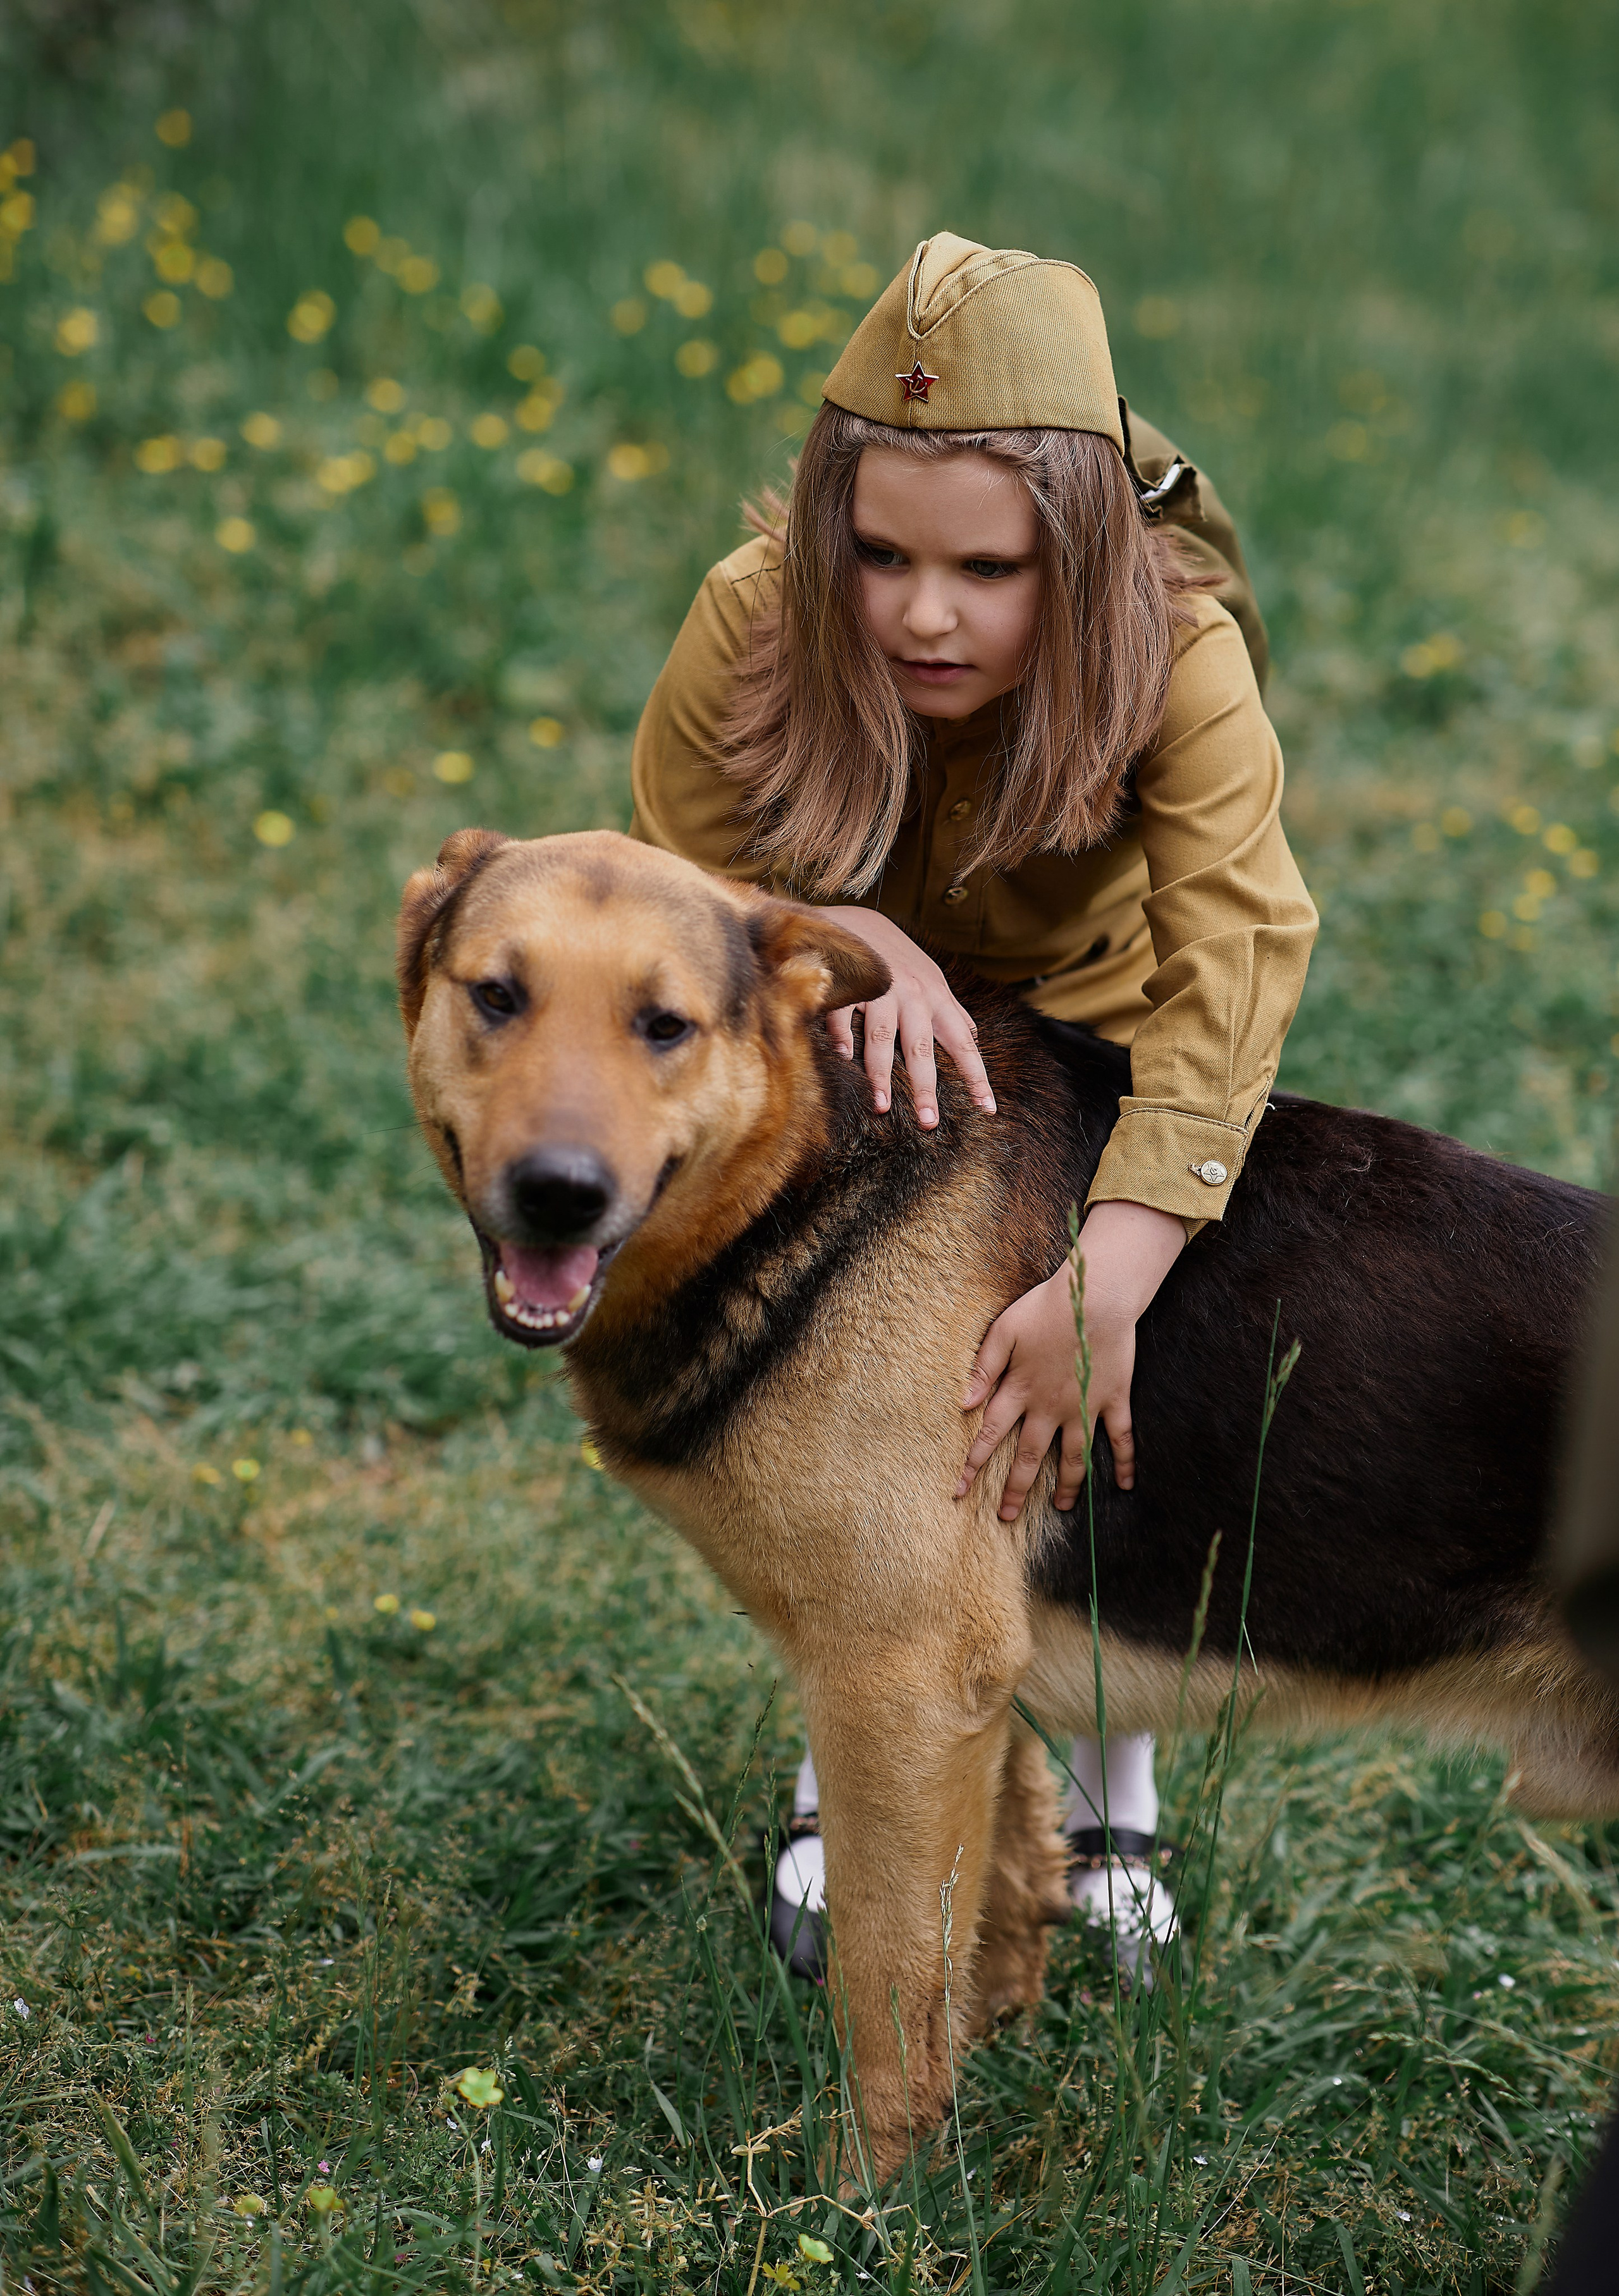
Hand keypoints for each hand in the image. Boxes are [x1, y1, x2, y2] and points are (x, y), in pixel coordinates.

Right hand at [820, 907, 995, 1130]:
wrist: (859, 920)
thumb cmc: (899, 957)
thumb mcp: (932, 978)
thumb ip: (951, 1010)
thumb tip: (973, 1035)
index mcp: (936, 998)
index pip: (962, 1043)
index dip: (976, 1075)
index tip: (988, 1109)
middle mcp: (912, 995)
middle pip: (920, 1048)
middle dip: (925, 1087)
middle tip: (928, 1122)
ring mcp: (880, 988)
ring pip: (882, 1037)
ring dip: (880, 1074)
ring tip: (882, 1107)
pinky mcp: (849, 981)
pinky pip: (844, 1013)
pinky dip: (841, 1035)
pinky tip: (842, 1059)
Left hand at [957, 1200, 1185, 1519]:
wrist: (1095, 1296)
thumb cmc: (1045, 1308)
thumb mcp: (1003, 1331)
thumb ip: (982, 1368)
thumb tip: (962, 1404)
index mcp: (1020, 1390)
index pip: (991, 1434)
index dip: (974, 1464)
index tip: (959, 1491)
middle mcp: (1051, 1407)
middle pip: (1031, 1456)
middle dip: (1017, 1489)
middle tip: (1006, 1517)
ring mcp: (1085, 1407)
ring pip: (1075, 1457)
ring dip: (1068, 1486)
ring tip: (1062, 1508)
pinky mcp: (1114, 1399)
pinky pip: (1121, 1438)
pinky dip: (1126, 1462)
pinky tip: (1125, 1485)